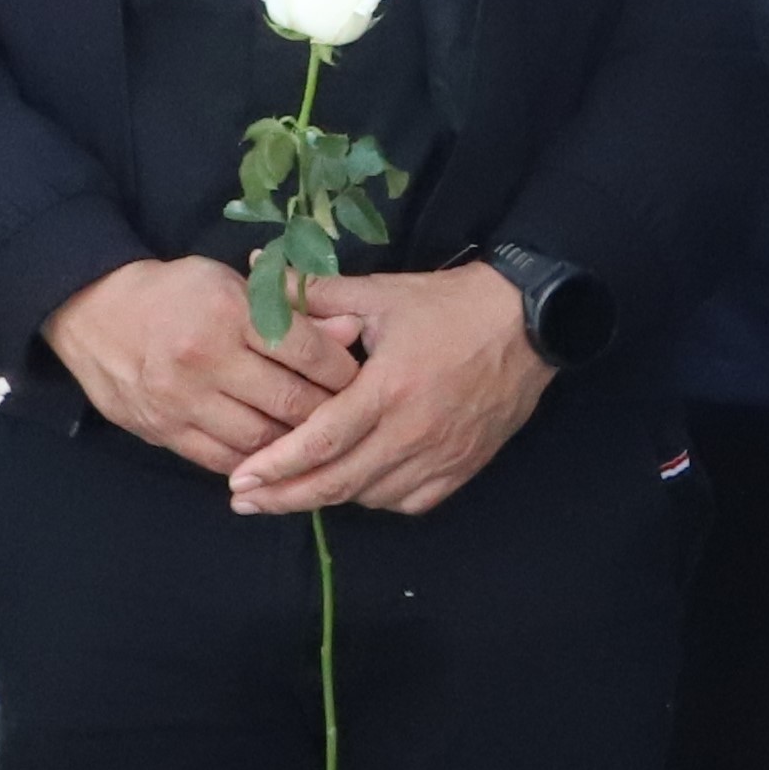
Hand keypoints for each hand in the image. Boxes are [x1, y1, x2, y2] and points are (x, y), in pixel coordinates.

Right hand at [47, 255, 360, 477]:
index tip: (361, 380)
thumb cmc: (177, 294)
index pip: (306, 352)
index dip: (343, 372)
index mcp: (228, 312)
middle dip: (328, 414)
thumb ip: (295, 311)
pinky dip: (254, 464)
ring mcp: (180, 400)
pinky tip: (275, 457)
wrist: (94, 311)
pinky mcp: (162, 430)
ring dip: (295, 445)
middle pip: (288, 402)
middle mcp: (205, 359)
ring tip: (317, 440)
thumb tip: (353, 330)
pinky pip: (221, 461)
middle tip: (351, 418)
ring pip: (259, 440)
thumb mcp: (235, 284)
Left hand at [236, 265, 549, 519]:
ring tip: (290, 493)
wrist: (529, 323)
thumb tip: (258, 267)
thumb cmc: (450, 306)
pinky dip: (375, 498)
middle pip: (339, 483)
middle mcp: (414, 433)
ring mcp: (441, 456)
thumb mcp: (380, 292)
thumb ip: (315, 291)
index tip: (239, 480)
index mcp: (389, 390)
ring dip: (328, 498)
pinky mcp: (462, 467)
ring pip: (370, 496)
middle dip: (286, 498)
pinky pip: (408, 501)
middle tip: (246, 502)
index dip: (276, 467)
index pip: (321, 443)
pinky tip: (355, 486)